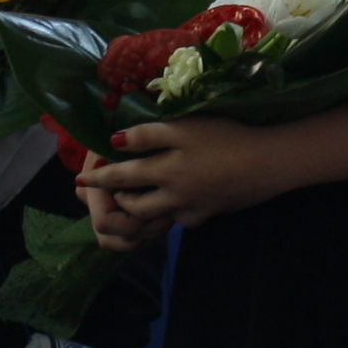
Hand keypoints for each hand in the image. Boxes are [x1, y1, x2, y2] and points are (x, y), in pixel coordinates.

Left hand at [77, 118, 288, 236]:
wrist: (269, 162)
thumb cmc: (226, 138)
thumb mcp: (184, 128)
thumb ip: (148, 134)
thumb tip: (116, 141)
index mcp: (163, 171)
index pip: (120, 177)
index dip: (98, 179)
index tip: (79, 183)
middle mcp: (173, 196)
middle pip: (136, 207)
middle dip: (118, 204)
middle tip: (110, 197)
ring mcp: (194, 208)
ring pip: (159, 218)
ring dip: (144, 213)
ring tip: (139, 201)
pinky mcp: (213, 212)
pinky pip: (186, 220)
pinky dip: (177, 214)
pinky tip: (180, 204)